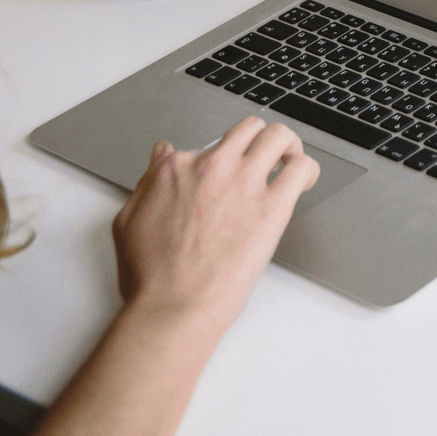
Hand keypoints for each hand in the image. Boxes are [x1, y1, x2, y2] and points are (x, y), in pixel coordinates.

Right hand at [111, 118, 319, 334]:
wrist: (173, 306)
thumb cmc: (151, 276)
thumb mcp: (129, 220)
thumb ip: (149, 181)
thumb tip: (161, 155)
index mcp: (176, 169)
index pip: (204, 146)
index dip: (215, 164)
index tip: (221, 180)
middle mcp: (212, 166)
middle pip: (248, 129)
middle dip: (259, 140)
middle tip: (266, 158)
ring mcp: (244, 182)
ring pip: (279, 136)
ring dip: (288, 146)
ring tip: (290, 163)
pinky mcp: (273, 205)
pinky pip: (301, 167)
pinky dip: (307, 169)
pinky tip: (303, 182)